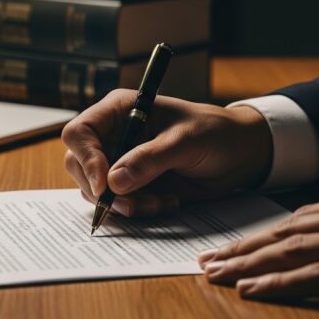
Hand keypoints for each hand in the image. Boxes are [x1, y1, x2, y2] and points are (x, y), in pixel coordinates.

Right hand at [62, 89, 271, 215]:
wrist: (239, 154)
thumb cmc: (215, 133)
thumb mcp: (186, 141)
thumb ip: (150, 159)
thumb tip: (113, 182)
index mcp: (120, 110)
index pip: (80, 132)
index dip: (86, 159)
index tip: (104, 186)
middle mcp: (114, 134)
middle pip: (79, 164)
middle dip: (103, 190)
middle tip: (134, 205)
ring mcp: (121, 160)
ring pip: (95, 189)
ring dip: (124, 203)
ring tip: (160, 201)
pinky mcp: (133, 183)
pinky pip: (118, 203)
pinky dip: (138, 209)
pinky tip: (166, 201)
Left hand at [198, 182, 318, 312]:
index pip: (303, 215)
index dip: (265, 231)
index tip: (237, 242)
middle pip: (287, 230)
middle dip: (244, 245)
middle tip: (208, 259)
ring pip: (292, 249)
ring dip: (249, 263)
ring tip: (216, 274)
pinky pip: (317, 276)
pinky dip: (280, 283)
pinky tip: (254, 289)